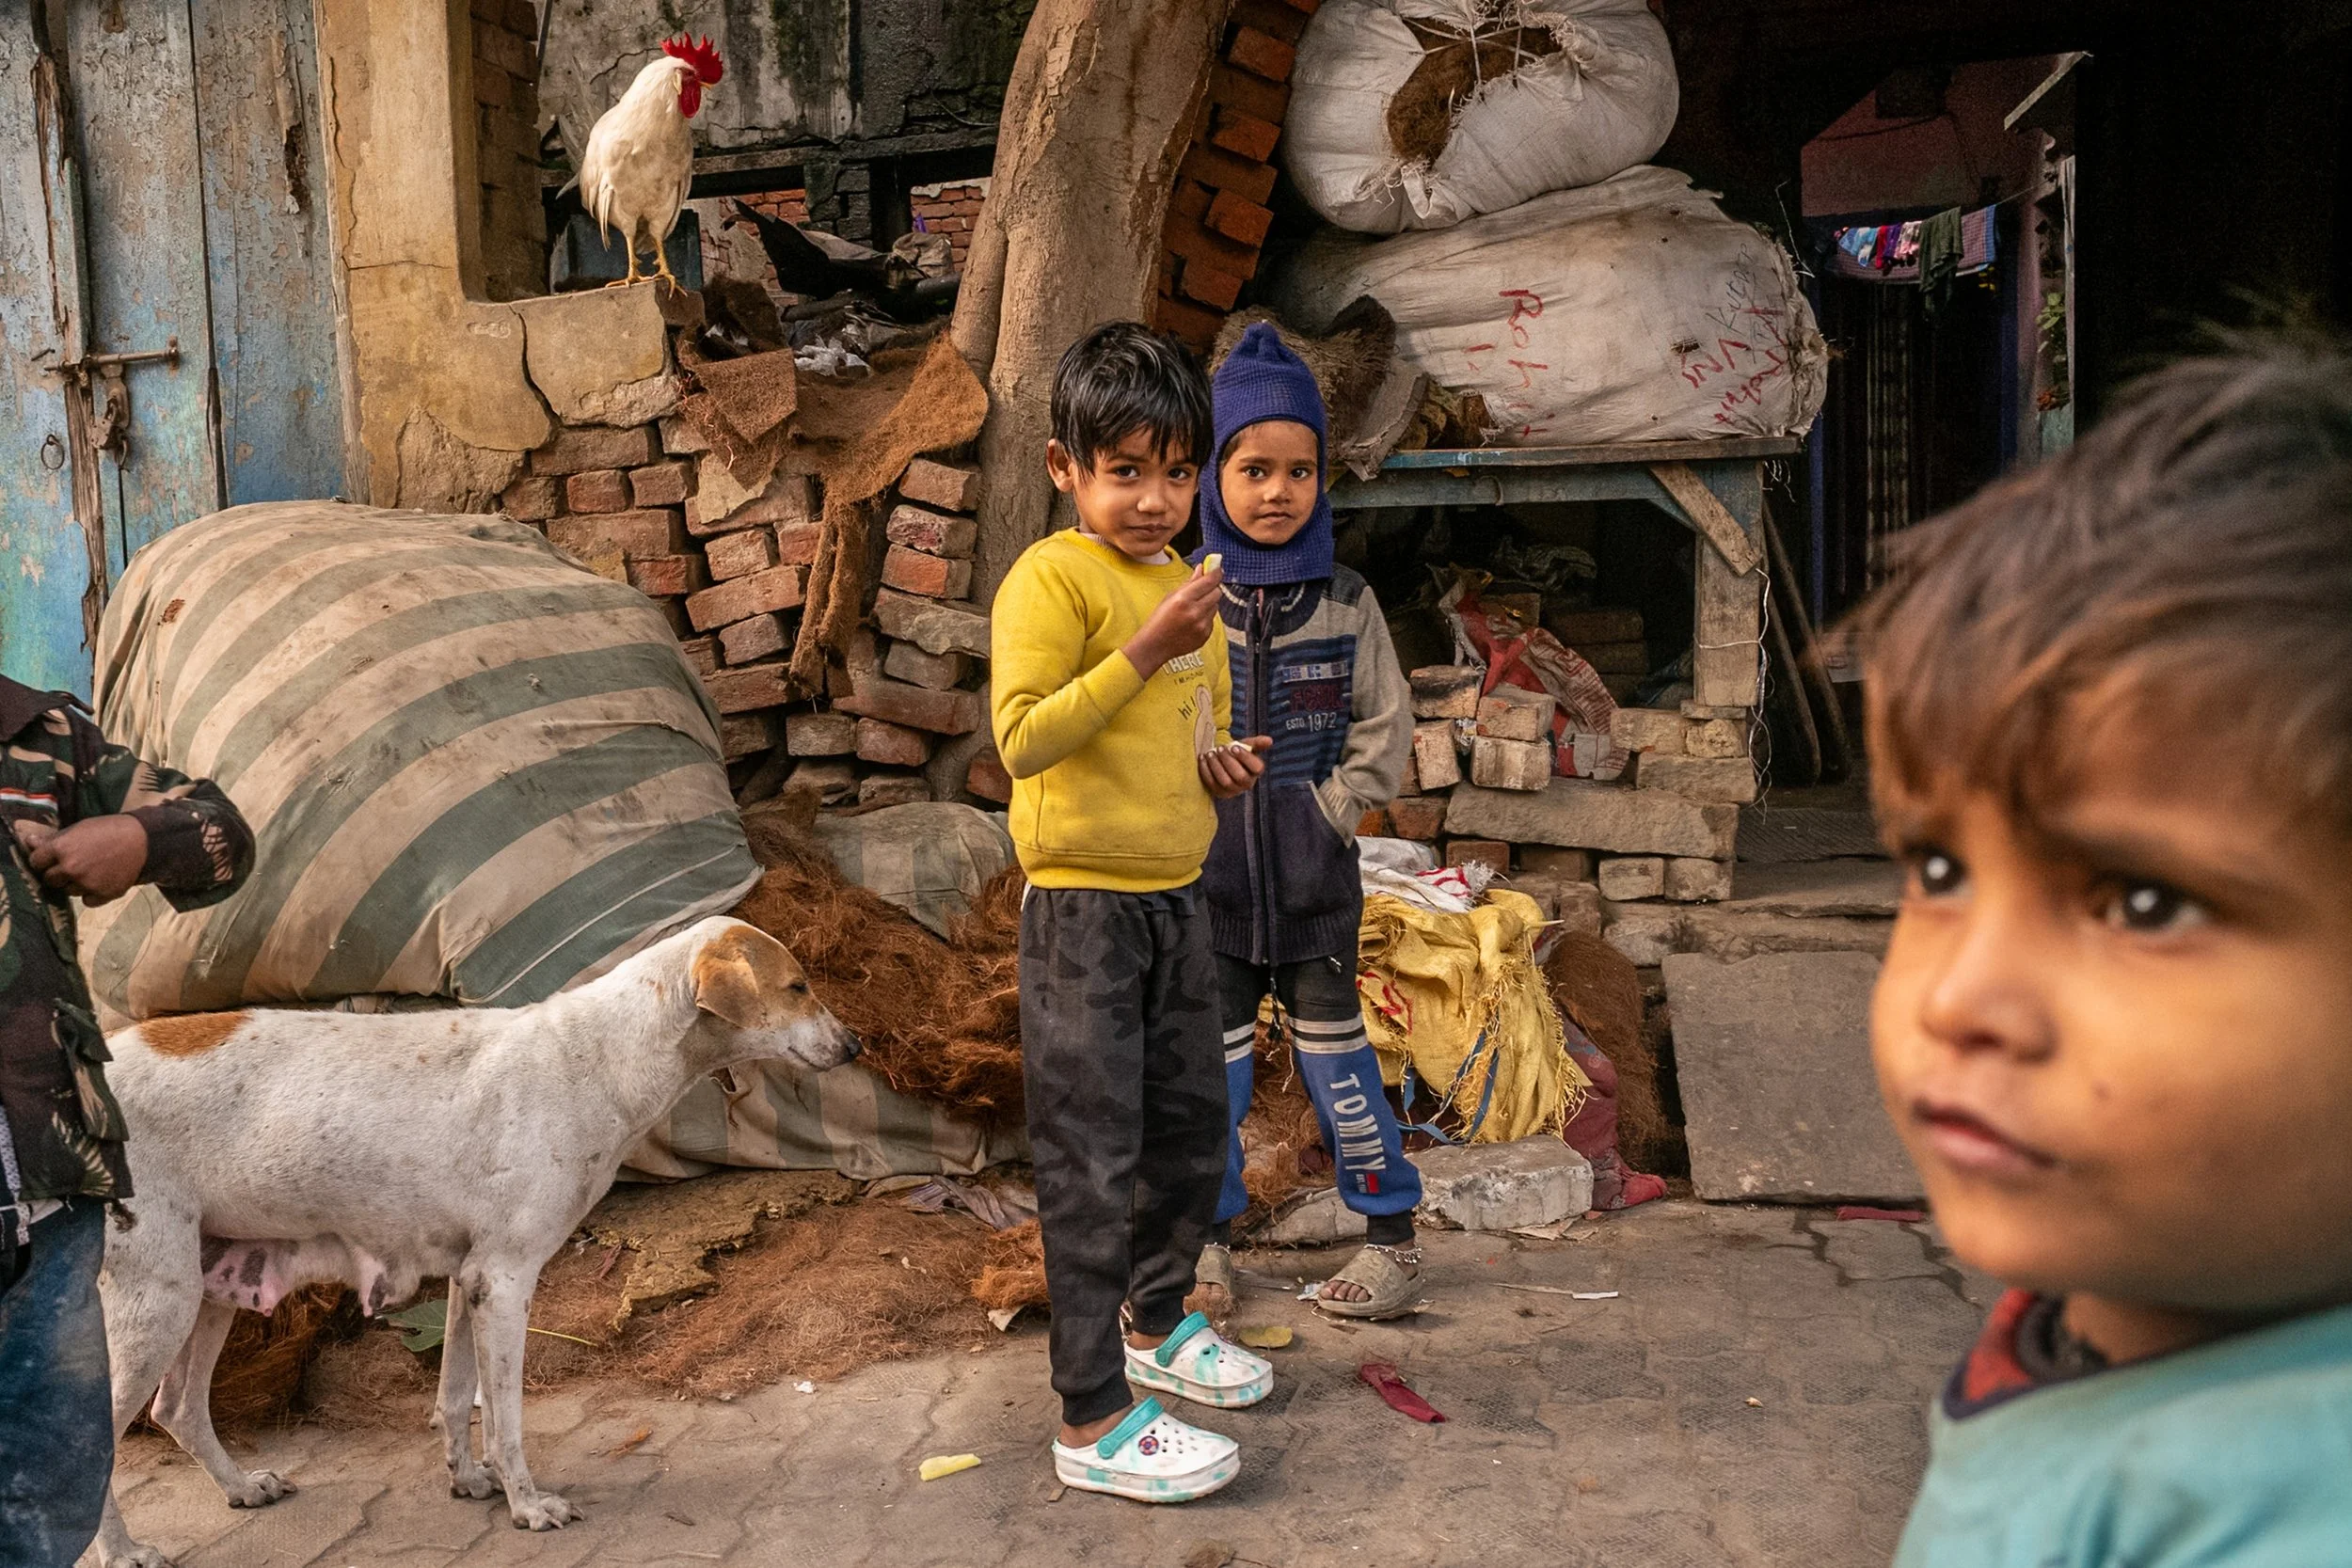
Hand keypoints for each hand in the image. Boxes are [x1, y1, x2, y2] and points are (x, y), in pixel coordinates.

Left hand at [14, 815, 147, 904]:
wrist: (145, 841)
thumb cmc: (110, 830)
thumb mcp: (80, 829)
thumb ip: (54, 839)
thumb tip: (28, 841)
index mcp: (61, 848)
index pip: (36, 862)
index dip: (43, 860)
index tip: (52, 858)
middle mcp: (70, 868)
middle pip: (50, 879)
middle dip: (58, 874)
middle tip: (74, 865)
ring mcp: (86, 883)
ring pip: (68, 891)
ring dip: (75, 884)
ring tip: (92, 871)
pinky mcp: (102, 895)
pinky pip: (87, 901)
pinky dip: (92, 894)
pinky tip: (102, 881)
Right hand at [1123, 565, 1223, 677]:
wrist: (1155, 646)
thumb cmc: (1159, 620)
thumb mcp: (1170, 597)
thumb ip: (1189, 583)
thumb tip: (1202, 569)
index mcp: (1183, 599)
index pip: (1209, 581)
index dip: (1216, 573)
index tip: (1218, 569)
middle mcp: (1195, 612)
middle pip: (1217, 593)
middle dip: (1211, 589)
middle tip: (1202, 590)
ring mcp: (1201, 625)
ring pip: (1216, 606)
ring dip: (1208, 604)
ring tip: (1193, 609)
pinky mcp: (1205, 635)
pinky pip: (1212, 619)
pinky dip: (1206, 617)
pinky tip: (1192, 621)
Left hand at [1198, 736, 1269, 798]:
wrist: (1223, 762)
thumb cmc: (1237, 754)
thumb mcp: (1247, 746)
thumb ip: (1257, 743)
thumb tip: (1269, 740)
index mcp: (1256, 771)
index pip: (1257, 767)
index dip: (1245, 758)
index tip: (1234, 747)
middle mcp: (1247, 784)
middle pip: (1240, 776)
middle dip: (1228, 761)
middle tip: (1220, 749)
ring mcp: (1233, 790)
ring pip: (1225, 782)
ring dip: (1216, 766)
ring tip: (1210, 753)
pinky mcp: (1219, 793)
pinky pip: (1212, 784)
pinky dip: (1206, 770)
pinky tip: (1202, 758)